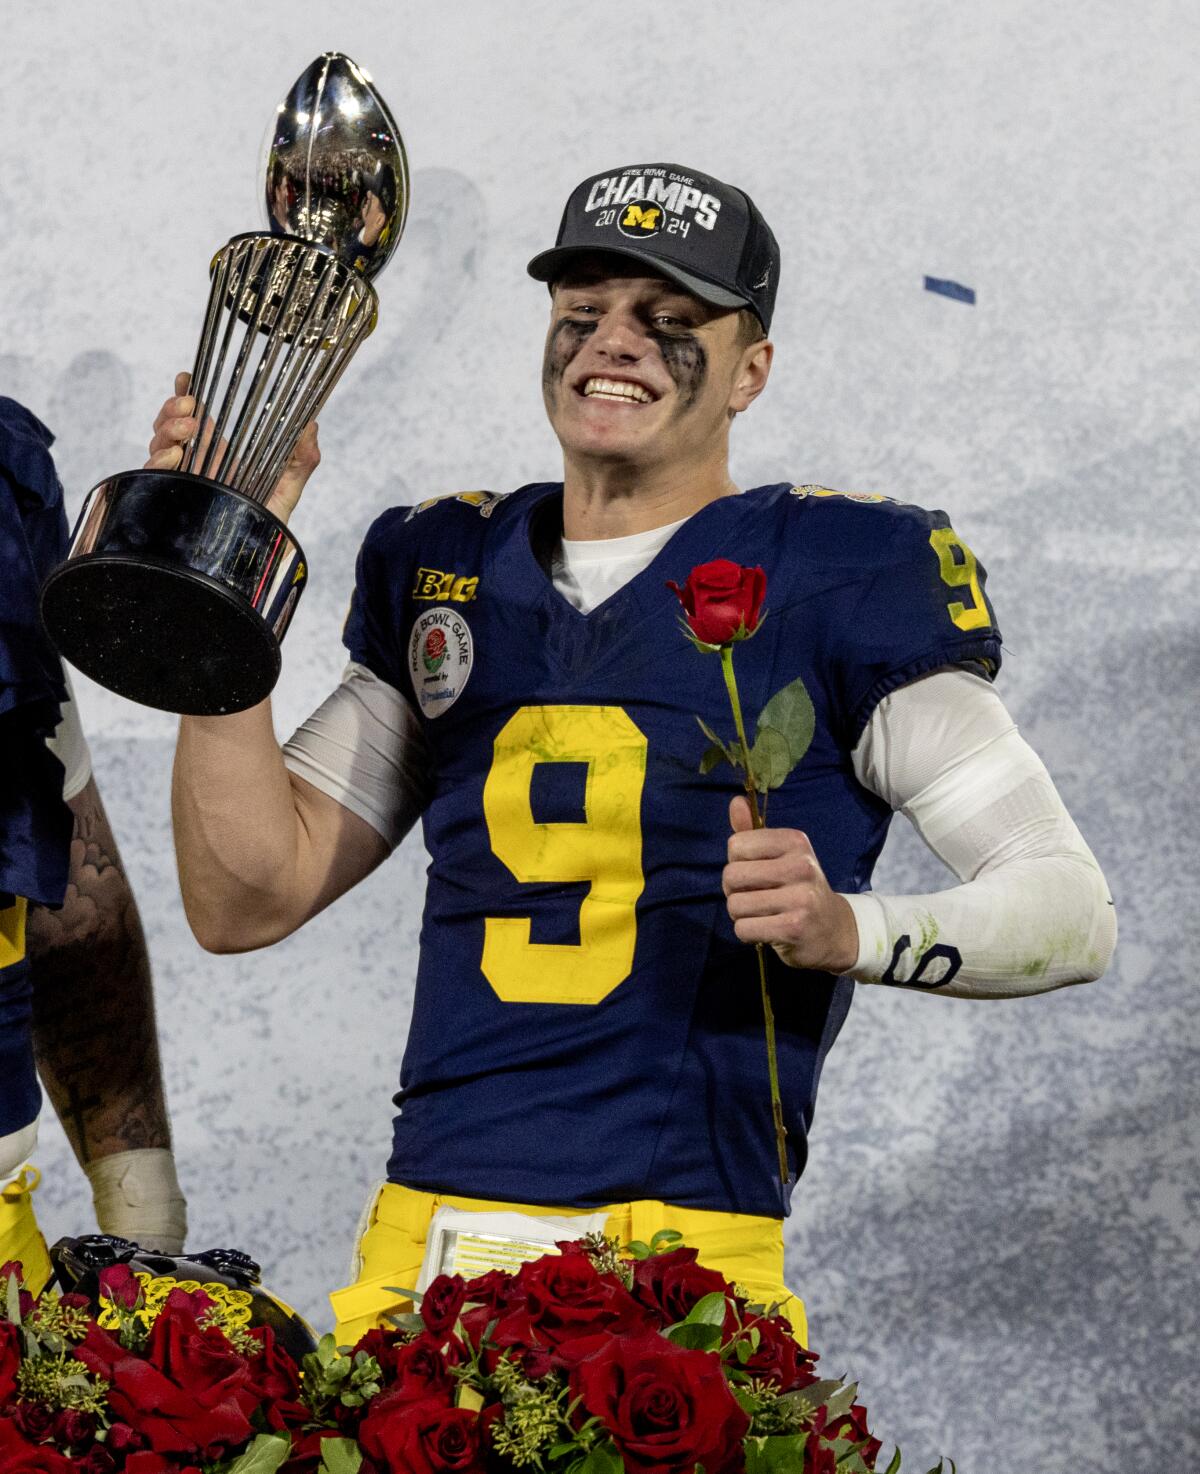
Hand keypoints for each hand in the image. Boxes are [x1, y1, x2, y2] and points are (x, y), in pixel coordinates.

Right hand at [144, 370, 320, 523]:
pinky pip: (152, 473)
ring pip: (157, 442)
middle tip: (191, 408)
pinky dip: (160, 459)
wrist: (258, 557)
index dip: (185, 393)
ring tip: (188, 431)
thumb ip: (301, 457)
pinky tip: (175, 455)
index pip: (194, 414)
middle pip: (169, 423)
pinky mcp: (169, 498)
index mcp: (218, 451)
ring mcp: (181, 478)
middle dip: (173, 408)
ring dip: (167, 429)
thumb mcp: (288, 485)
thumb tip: (313, 425)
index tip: (186, 378)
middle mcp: (195, 461)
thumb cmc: (268, 522)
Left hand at [723, 795, 859, 973]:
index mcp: (795, 842)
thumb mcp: (781, 856)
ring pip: (735, 904)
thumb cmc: (798, 888)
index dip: (737, 862)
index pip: (736, 845)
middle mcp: (801, 866)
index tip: (755, 872)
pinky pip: (744, 929)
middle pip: (732, 875)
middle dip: (733, 890)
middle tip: (754, 896)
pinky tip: (766, 930)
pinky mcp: (795, 928)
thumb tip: (736, 801)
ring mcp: (800, 898)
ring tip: (762, 914)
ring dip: (740, 914)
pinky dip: (748, 933)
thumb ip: (753, 831)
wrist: (833, 929)